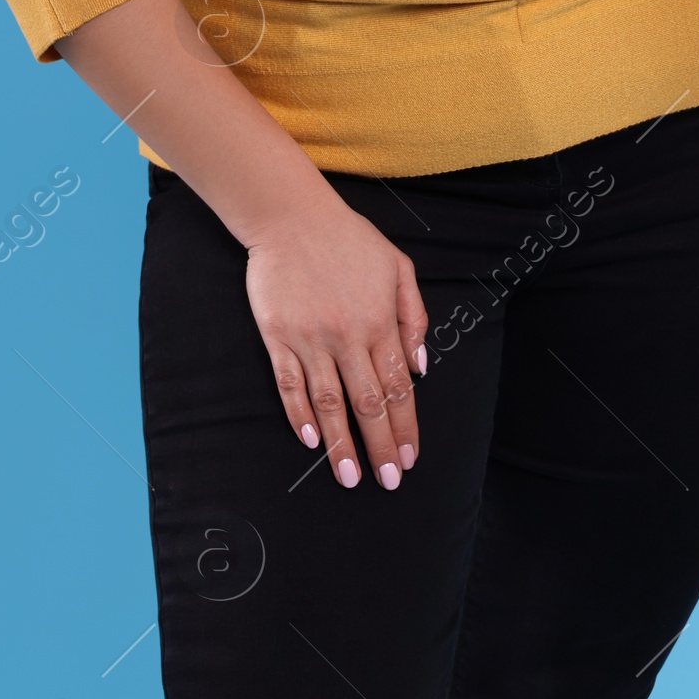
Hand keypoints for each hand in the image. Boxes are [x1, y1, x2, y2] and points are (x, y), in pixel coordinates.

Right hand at [245, 194, 427, 490]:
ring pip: (330, 403)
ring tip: (350, 477)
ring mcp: (311, 339)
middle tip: (388, 481)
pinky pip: (290, 384)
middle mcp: (348, 337)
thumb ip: (413, 317)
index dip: (405, 426)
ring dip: (341, 444)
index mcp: (380, 322)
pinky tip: (311, 441)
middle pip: (368, 403)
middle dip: (380, 446)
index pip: (398, 387)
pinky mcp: (279, 337)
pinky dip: (299, 415)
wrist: (292, 217)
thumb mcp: (397, 267)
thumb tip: (420, 368)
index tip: (409, 458)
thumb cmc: (348, 239)